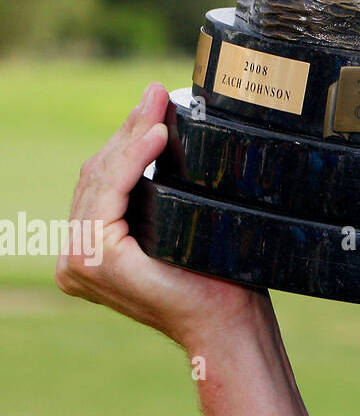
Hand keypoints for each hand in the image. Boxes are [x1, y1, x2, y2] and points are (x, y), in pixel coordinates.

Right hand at [55, 83, 268, 352]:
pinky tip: (156, 136)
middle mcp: (75, 259)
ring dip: (132, 137)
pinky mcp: (95, 259)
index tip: (154, 102)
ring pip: (103, 179)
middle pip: (98, 175)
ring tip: (158, 105)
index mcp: (90, 252)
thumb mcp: (182, 226)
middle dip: (129, 129)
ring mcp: (78, 261)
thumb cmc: (217, 280)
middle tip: (156, 93)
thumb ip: (161, 194)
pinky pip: (111, 194)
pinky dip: (133, 161)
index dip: (126, 139)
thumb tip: (168, 134)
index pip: (102, 182)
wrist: (228, 322)